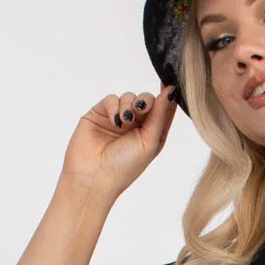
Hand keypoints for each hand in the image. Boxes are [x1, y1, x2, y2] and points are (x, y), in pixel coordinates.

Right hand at [62, 84, 178, 200]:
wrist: (93, 177)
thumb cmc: (124, 167)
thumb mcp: (150, 142)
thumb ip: (161, 115)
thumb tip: (171, 90)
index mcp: (150, 134)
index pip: (162, 110)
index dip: (167, 97)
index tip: (171, 86)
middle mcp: (135, 126)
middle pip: (146, 99)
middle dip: (146, 101)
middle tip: (141, 109)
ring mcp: (118, 119)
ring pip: (129, 97)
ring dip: (129, 106)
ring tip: (125, 122)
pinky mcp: (100, 114)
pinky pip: (111, 99)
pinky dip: (114, 107)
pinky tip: (115, 121)